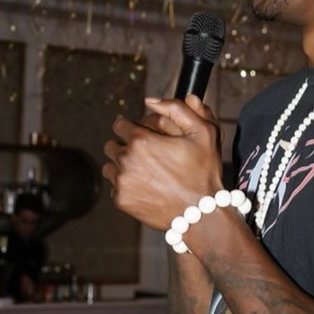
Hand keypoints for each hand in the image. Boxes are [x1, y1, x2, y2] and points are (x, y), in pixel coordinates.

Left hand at [102, 95, 224, 230]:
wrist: (200, 213)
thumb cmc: (204, 171)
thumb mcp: (203, 132)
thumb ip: (177, 108)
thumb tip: (150, 100)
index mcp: (142, 139)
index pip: (120, 124)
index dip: (131, 126)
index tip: (141, 133)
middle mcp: (126, 159)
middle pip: (111, 144)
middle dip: (124, 145)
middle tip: (145, 153)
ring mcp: (121, 182)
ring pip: (110, 166)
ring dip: (121, 165)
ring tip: (144, 170)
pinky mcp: (121, 200)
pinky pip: (114, 186)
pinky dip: (126, 185)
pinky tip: (146, 186)